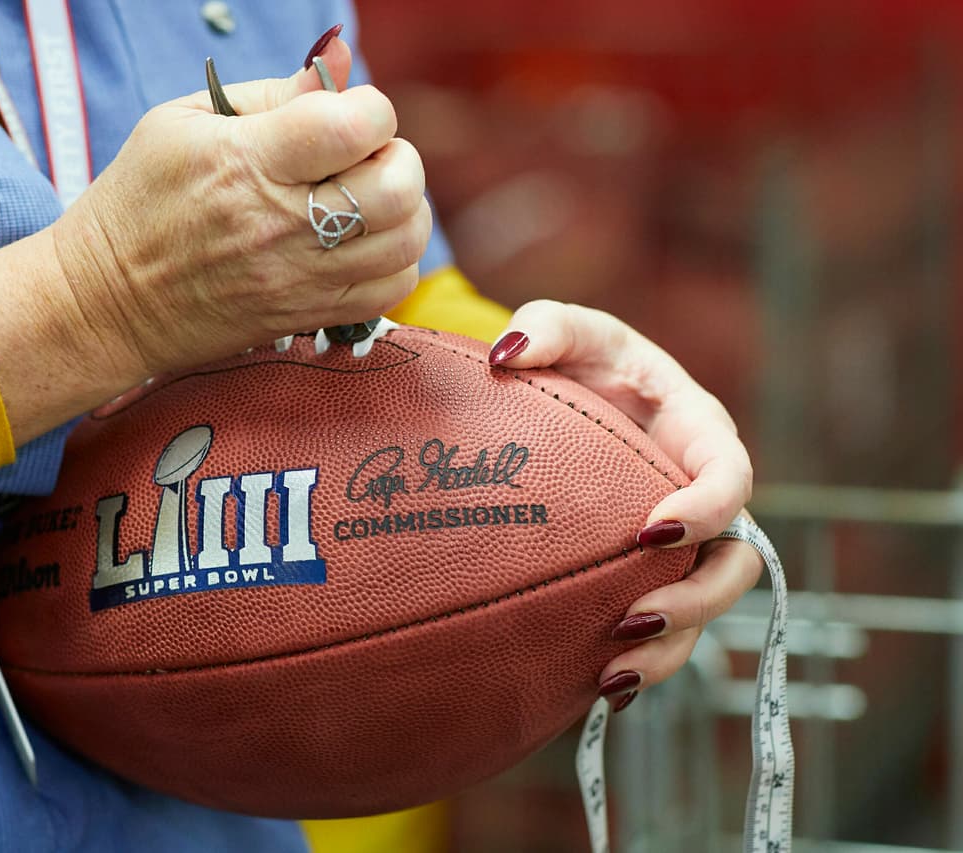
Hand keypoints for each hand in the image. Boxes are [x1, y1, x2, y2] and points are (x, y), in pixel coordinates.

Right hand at [52, 37, 429, 384]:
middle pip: (396, 187)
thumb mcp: (184, 121)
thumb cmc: (141, 200)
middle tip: (365, 158)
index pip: (356, 126)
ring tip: (366, 200)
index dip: (371, 109)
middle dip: (397, 159)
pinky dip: (395, 260)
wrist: (107, 301)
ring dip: (403, 210)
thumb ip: (273, 93)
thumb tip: (340, 63)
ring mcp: (298, 278)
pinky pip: (391, 290)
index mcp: (248, 161)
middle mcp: (280, 224)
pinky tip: (363, 243)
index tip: (348, 116)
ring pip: (404, 242)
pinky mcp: (306, 316)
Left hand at [489, 300, 759, 709]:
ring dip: (669, 648)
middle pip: (734, 563)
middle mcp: (701, 499)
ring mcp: (679, 546)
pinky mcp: (645, 576)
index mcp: (699, 435)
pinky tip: (598, 687)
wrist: (561, 402)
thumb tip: (508, 353)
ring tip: (613, 672)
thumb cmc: (578, 357)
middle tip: (634, 616)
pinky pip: (661, 629)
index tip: (651, 530)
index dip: (706, 510)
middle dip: (696, 599)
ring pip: (702, 612)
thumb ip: (545, 324)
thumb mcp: (567, 328)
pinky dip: (640, 662)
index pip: (730, 479)